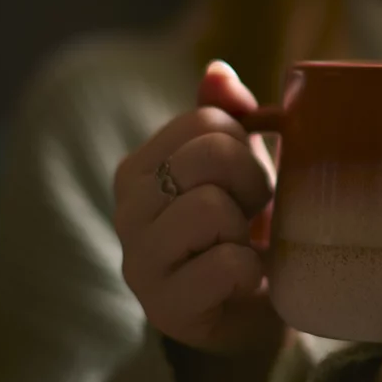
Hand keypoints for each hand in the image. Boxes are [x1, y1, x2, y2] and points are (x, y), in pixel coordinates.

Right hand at [114, 60, 279, 352]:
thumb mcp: (241, 165)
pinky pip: (226, 265)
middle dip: (252, 183)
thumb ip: (227, 115)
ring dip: (246, 230)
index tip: (247, 181)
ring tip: (242, 247)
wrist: (255, 310)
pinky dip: (251, 272)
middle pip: (207, 156)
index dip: (246, 145)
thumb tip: (217, 71)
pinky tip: (243, 282)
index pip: (206, 119)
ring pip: (210, 208)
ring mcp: (139, 261)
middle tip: (252, 215)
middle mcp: (127, 209)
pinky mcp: (165, 309)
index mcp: (141, 166)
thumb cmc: (247, 229)